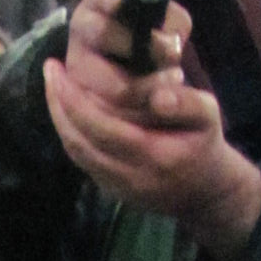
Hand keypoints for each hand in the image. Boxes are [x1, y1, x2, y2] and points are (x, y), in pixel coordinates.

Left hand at [42, 0, 260, 258]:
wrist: (204, 192)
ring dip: (59, 117)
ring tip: (53, 84)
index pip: (101, 127)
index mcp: (153, 156)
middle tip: (51, 70)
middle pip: (79, 141)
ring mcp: (116, 187)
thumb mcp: (210, 117)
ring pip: (75, 152)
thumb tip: (158, 95)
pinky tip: (66, 106)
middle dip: (59, 104)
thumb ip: (187, 103)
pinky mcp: (109, 189)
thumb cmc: (204, 145)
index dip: (74, 98)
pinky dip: (69, 131)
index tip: (60, 68)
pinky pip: (81, 159)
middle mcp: (129, 177)